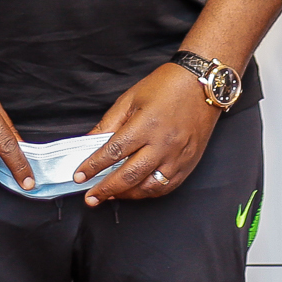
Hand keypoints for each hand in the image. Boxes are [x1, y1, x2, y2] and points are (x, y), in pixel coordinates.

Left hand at [75, 62, 221, 204]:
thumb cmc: (166, 86)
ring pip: (149, 187)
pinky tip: (136, 191)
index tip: (79, 176)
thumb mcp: (130, 99)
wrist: (202, 84)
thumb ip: (108, 123)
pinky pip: (167, 186)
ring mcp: (178, 156)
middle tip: (91, 197)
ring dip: (127, 195)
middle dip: (106, 189)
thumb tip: (89, 141)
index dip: (93, 167)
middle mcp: (163, 144)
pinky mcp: (189, 163)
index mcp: (146, 125)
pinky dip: (148, 192)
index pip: (113, 153)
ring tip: (111, 196)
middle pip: (129, 176)